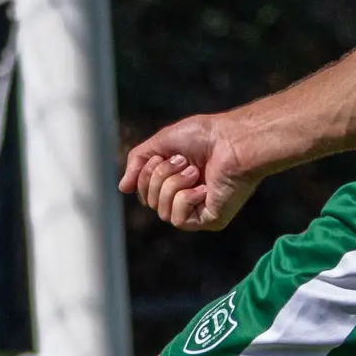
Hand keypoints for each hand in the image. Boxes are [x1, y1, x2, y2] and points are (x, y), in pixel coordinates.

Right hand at [116, 112, 269, 233]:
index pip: (145, 192)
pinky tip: (203, 187)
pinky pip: (179, 219)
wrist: (233, 140)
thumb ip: (138, 162)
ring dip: (173, 185)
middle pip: (149, 202)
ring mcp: (198, 210)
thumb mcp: (161, 143)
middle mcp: (186, 197)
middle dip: (159, 177)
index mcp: (176, 180)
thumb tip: (122, 188)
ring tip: (194, 170)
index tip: (163, 156)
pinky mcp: (210, 219)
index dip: (146, 174)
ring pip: (162, 212)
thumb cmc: (205, 136)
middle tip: (184, 161)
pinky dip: (185, 198)